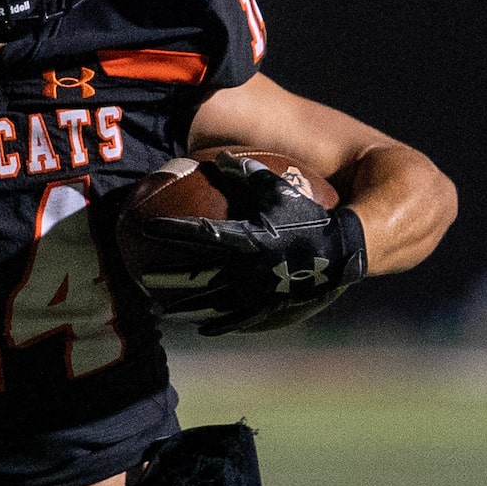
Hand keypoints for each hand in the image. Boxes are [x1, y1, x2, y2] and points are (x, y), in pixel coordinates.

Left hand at [147, 162, 367, 335]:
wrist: (344, 251)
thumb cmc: (311, 215)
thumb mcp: (281, 190)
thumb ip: (250, 174)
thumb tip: (224, 159)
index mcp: (246, 239)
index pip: (198, 233)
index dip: (170, 229)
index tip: (145, 226)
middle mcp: (247, 269)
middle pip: (197, 276)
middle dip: (166, 278)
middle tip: (142, 279)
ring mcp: (257, 292)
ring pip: (212, 304)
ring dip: (185, 308)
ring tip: (161, 313)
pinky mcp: (269, 308)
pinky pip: (238, 319)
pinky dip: (218, 322)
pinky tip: (202, 326)